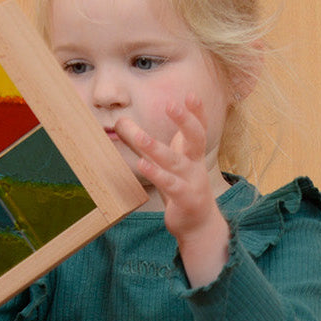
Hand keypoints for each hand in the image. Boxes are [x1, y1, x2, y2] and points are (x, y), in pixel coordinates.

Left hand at [114, 95, 229, 285]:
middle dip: (185, 121)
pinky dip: (156, 175)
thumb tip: (121, 122)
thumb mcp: (165, 163)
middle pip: (196, 138)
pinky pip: (170, 185)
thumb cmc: (180, 189)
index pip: (199, 128)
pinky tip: (142, 166)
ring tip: (140, 138)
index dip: (196, 112)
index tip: (190, 95)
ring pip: (175, 162)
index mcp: (194, 154)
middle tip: (172, 104)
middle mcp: (196, 165)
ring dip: (156, 149)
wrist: (199, 226)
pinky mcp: (185, 200)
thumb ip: (145, 143)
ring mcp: (192, 182)